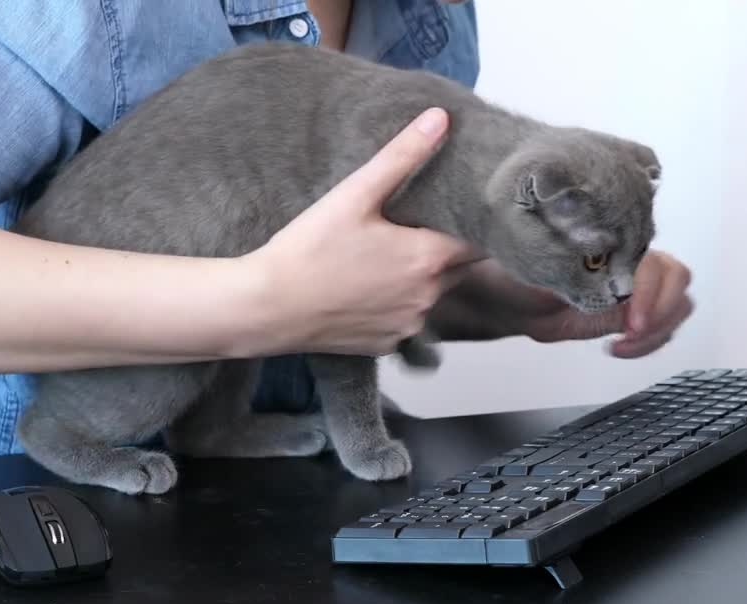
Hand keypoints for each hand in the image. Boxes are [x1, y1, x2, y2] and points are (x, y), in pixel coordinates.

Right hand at [234, 107, 482, 357]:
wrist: (266, 308)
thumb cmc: (308, 250)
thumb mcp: (355, 194)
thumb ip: (402, 155)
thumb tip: (440, 118)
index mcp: (428, 258)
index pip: (481, 242)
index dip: (474, 224)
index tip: (462, 209)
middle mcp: (428, 297)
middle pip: (459, 268)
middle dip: (446, 247)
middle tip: (419, 224)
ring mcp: (408, 324)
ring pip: (432, 294)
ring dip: (420, 276)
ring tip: (386, 255)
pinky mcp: (387, 344)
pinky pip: (405, 319)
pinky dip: (395, 303)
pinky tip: (366, 287)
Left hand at [434, 249, 693, 357]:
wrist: (500, 292)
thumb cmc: (509, 271)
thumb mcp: (534, 271)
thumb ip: (566, 272)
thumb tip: (593, 281)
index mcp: (609, 241)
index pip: (654, 263)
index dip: (648, 293)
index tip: (629, 321)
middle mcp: (627, 259)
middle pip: (676, 278)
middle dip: (660, 311)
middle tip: (630, 333)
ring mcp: (632, 285)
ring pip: (676, 301)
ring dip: (659, 327)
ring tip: (625, 344)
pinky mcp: (629, 311)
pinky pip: (661, 323)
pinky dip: (651, 340)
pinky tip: (620, 347)